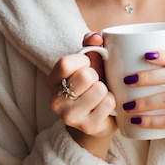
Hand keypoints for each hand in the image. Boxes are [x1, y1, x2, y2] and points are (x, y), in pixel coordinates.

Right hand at [47, 32, 116, 158]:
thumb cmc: (93, 84)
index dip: (83, 60)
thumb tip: (97, 37)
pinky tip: (105, 107)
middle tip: (94, 84)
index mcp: (52, 81)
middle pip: (86, 76)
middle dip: (96, 76)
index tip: (87, 65)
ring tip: (100, 96)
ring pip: (99, 89)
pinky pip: (108, 103)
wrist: (99, 118)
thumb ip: (91, 43)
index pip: (65, 63)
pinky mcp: (87, 127)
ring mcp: (69, 116)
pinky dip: (112, 102)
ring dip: (105, 90)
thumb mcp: (89, 61)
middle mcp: (55, 100)